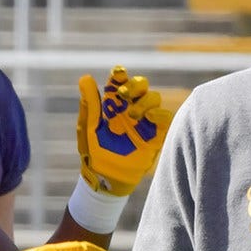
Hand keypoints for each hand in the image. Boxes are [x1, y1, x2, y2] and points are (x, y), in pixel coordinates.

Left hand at [76, 66, 172, 196]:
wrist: (105, 176)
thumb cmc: (94, 151)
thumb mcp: (88, 126)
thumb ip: (90, 103)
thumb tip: (85, 78)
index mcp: (112, 104)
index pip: (119, 83)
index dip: (120, 75)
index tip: (118, 73)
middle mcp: (129, 108)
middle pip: (140, 85)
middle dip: (135, 84)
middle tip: (123, 94)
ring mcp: (144, 121)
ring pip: (154, 97)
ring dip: (144, 101)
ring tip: (133, 115)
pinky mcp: (155, 134)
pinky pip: (165, 116)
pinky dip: (159, 113)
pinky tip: (148, 118)